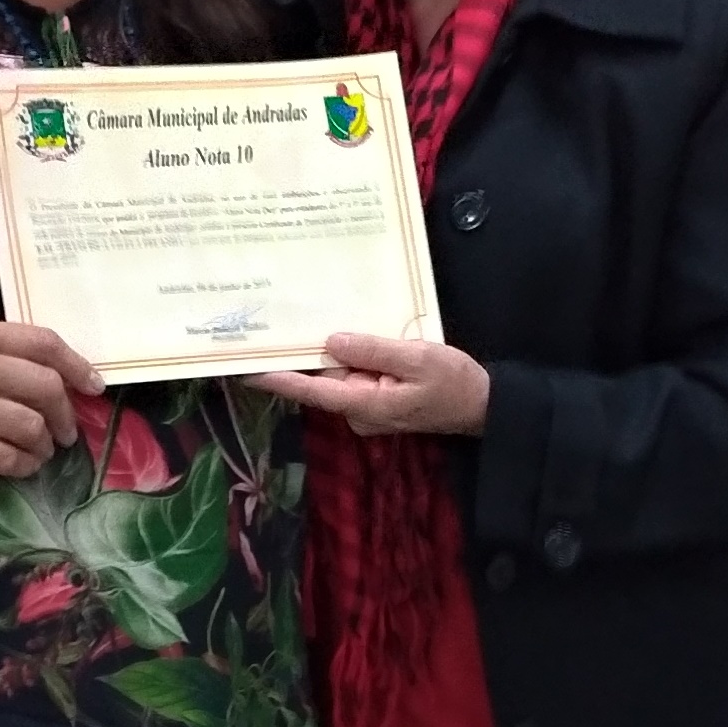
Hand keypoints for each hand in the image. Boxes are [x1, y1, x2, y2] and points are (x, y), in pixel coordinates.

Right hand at [0, 320, 104, 476]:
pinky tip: (26, 460)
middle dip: (66, 414)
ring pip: (32, 427)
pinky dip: (27, 464)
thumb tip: (84, 380)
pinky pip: (11, 459)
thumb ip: (22, 352)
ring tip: (43, 446)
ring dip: (46, 443)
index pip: (44, 343)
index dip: (77, 365)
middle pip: (45, 387)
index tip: (95, 387)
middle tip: (67, 430)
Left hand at [247, 332, 489, 435]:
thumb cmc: (453, 383)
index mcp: (363, 403)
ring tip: (297, 317)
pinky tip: (338, 330)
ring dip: (323, 350)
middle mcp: (357, 409)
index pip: (309, 390)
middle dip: (298, 353)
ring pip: (336, 373)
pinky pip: (352, 373)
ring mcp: (366, 405)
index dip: (275, 378)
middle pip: (320, 379)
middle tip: (270, 322)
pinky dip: (345, 354)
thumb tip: (331, 341)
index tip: (243, 367)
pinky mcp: (377, 395)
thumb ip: (373, 349)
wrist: (484, 405)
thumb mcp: (416, 358)